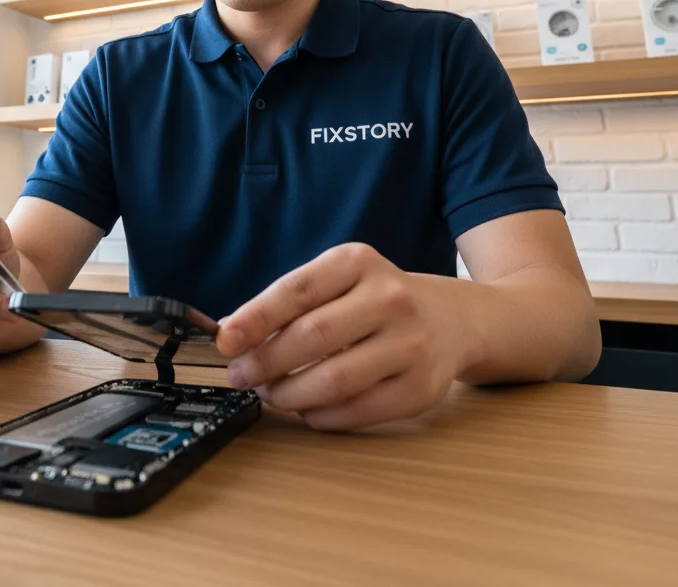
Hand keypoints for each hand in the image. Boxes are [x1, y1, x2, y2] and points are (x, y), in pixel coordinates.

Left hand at [215, 243, 463, 429]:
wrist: (452, 320)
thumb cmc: (375, 300)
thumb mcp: (337, 281)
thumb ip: (288, 303)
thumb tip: (230, 332)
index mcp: (358, 262)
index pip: (297, 289)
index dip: (256, 317)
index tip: (225, 340)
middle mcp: (390, 297)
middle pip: (312, 336)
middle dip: (265, 361)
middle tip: (240, 375)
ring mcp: (411, 343)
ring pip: (334, 380)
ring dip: (289, 393)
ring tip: (270, 393)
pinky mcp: (422, 388)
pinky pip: (358, 410)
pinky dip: (321, 415)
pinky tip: (306, 409)